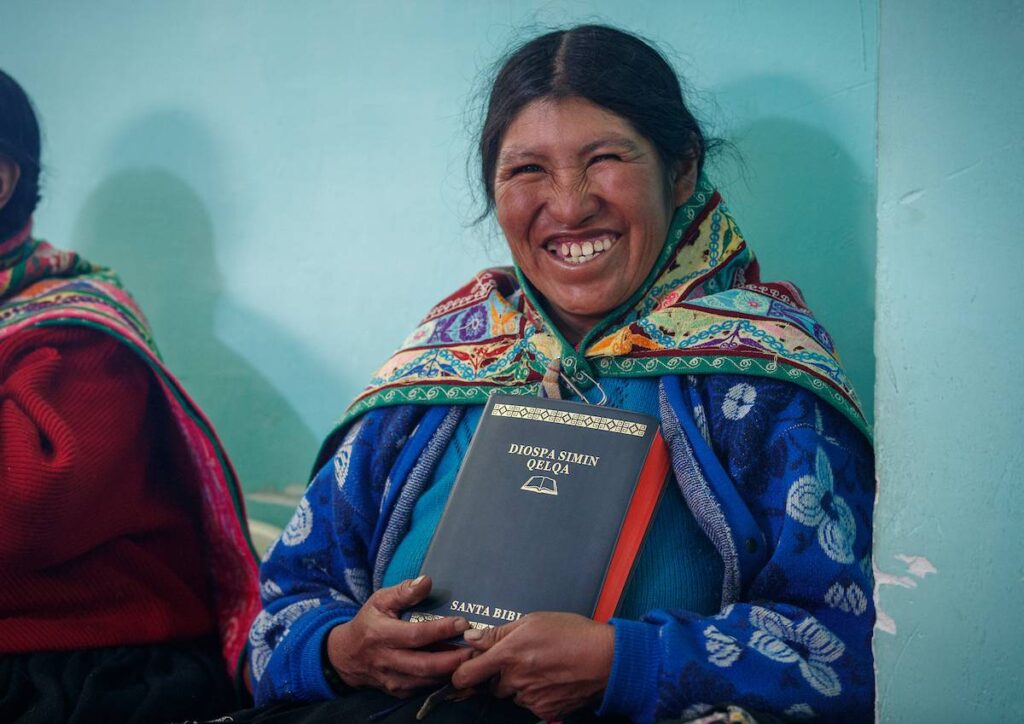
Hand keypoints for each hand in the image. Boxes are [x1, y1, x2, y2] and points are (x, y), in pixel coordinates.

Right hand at [325, 575, 473, 696]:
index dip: (440, 630)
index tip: (462, 622)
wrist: (346, 655)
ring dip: (450, 672)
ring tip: (471, 659)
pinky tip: (455, 669)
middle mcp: (386, 660)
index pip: (415, 635)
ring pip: (426, 680)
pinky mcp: (397, 691)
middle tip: (474, 649)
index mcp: (381, 635)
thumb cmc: (368, 622)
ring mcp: (392, 679)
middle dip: (452, 659)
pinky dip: (440, 680)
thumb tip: (426, 581)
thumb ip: (403, 592)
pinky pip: (422, 688)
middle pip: (424, 664)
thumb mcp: (380, 600)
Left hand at [451, 612, 613, 721]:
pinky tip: (553, 680)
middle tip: (523, 659)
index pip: (468, 674)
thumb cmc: (572, 633)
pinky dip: (537, 695)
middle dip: (501, 675)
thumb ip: (499, 632)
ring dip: (520, 685)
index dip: (461, 673)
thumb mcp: (534, 621)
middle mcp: (515, 679)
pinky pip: (531, 704)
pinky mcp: (545, 711)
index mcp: (508, 654)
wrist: (606, 659)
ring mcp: (530, 698)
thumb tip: (471, 638)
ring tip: (543, 667)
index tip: (466, 669)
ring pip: (513, 695)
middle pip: (493, 685)